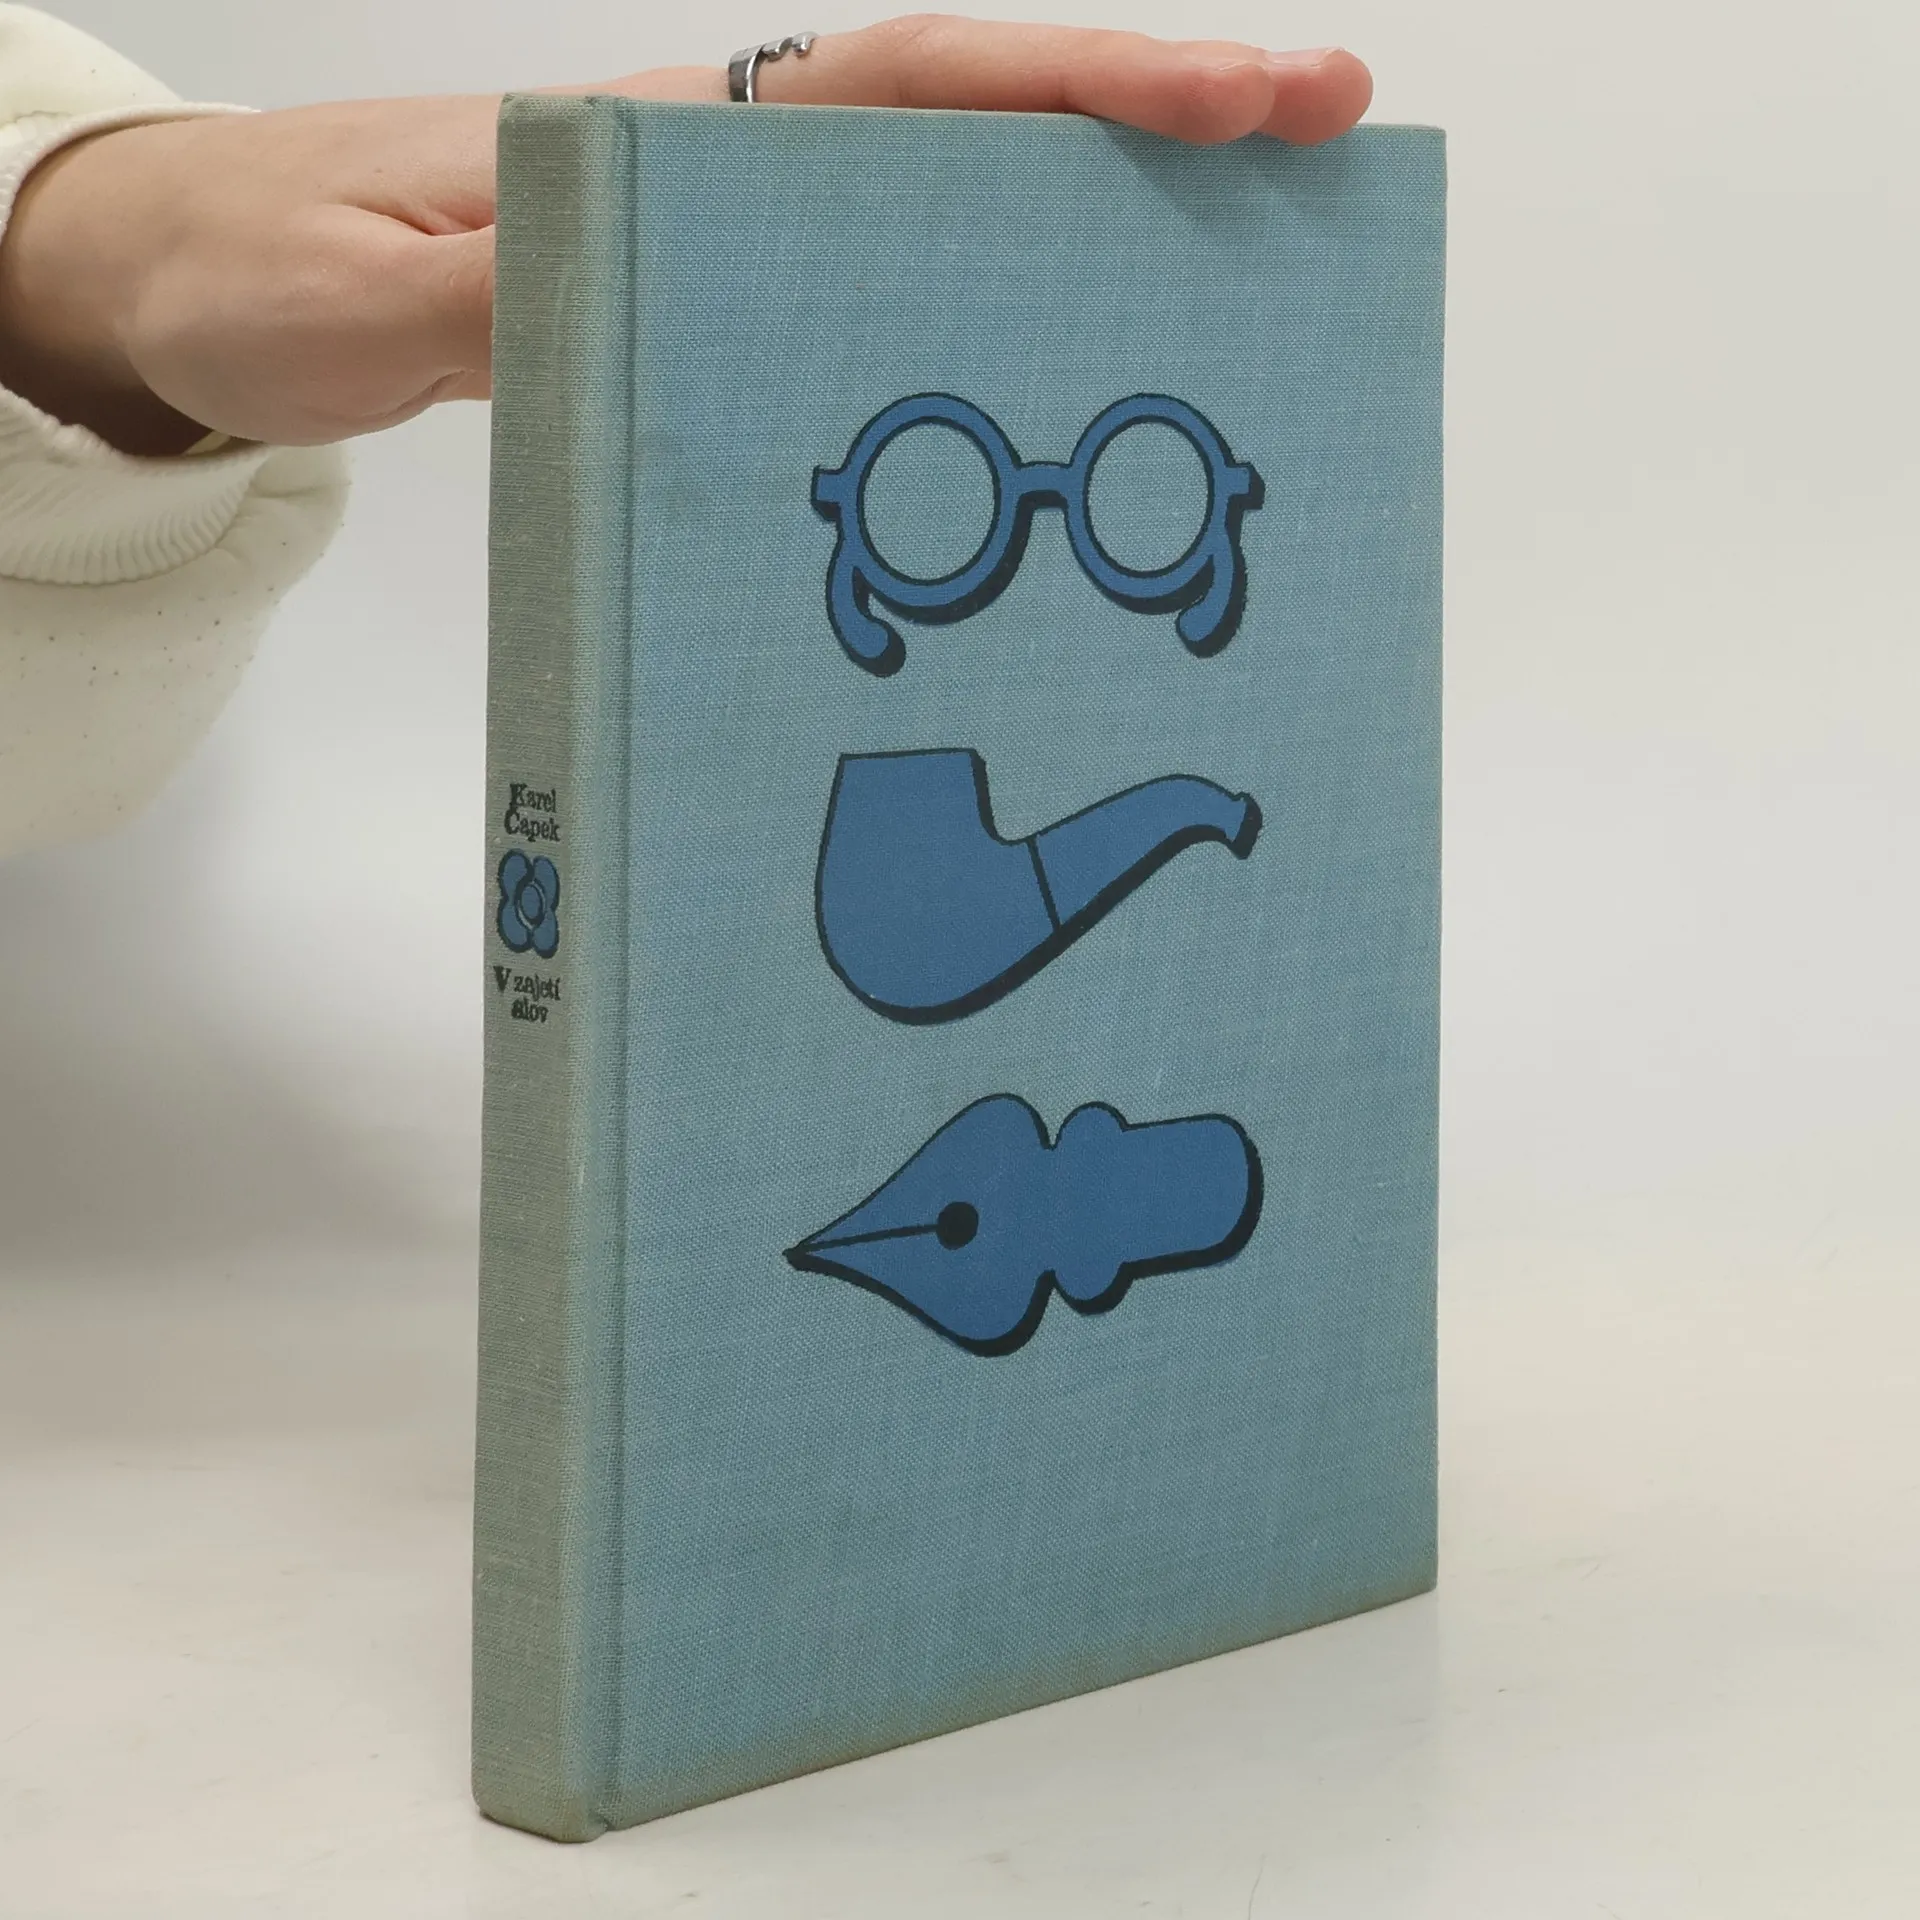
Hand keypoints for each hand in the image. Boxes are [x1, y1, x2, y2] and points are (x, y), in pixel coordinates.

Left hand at [0, 17, 1371, 456]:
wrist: (204, 280)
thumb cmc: (269, 269)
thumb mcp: (366, 296)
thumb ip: (501, 294)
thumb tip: (631, 294)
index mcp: (672, 141)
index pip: (915, 86)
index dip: (1084, 83)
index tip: (1241, 91)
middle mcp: (727, 173)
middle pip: (978, 125)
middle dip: (1154, 125)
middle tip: (1324, 144)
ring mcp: (731, 247)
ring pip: (950, 207)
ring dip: (1102, 222)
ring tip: (1260, 262)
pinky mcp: (711, 319)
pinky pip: (880, 302)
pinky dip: (989, 310)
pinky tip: (1061, 363)